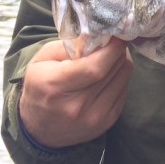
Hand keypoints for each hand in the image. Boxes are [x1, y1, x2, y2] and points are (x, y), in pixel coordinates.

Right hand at [18, 38, 132, 148]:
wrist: (40, 129)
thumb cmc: (39, 87)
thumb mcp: (42, 59)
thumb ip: (68, 45)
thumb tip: (96, 35)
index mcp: (57, 86)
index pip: (95, 67)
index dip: (111, 48)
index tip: (116, 34)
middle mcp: (78, 106)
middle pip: (111, 71)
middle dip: (117, 51)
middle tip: (114, 40)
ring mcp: (95, 117)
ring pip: (122, 79)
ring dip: (121, 62)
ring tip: (111, 55)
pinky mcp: (107, 122)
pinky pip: (124, 91)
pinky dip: (121, 78)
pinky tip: (109, 73)